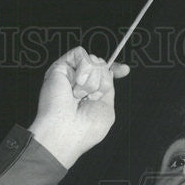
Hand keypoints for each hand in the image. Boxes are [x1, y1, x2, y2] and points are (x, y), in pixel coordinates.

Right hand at [28, 47, 129, 168]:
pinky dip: (84, 69)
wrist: (65, 131)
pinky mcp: (60, 66)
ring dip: (93, 81)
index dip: (115, 69)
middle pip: (101, 65)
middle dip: (103, 82)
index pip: (104, 74)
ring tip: (80, 96)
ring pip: (94, 60)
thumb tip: (111, 70)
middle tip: (92, 98)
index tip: (124, 70)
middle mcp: (80, 83)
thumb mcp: (107, 109)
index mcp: (91, 94)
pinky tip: (77, 85)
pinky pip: (81, 54)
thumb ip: (109, 88)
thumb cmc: (84, 129)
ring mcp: (70, 75)